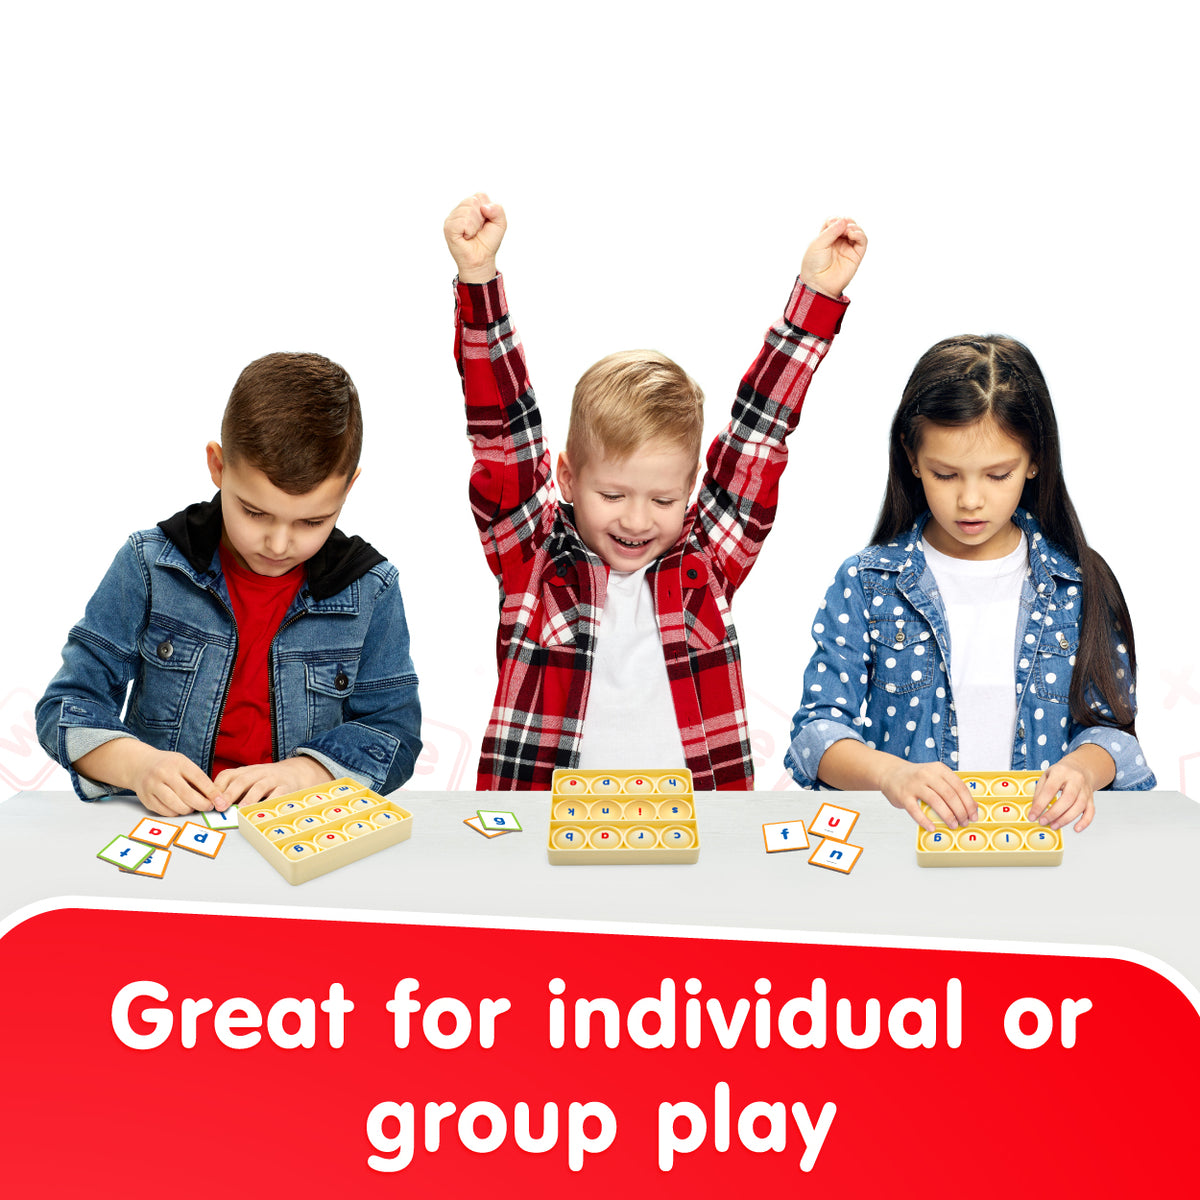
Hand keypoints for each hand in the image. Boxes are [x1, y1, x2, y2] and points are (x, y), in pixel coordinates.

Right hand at [74, 739, 221, 815]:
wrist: (140, 765)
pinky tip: (179, 808)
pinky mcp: (146, 798)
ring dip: (188, 810)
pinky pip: (165, 812)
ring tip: (193, 807)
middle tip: (208, 807)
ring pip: (176, 805)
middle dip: (201, 804)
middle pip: (187, 795)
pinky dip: (175, 813)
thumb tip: (215, 797)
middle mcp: (164, 773)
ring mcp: (152, 786)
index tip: (220, 800)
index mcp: (178, 763)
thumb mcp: (183, 763)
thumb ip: (197, 778)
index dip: (211, 792)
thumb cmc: (168, 765)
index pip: (199, 778)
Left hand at [213, 756, 332, 808]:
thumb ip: (234, 791)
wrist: (296, 772)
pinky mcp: (286, 787)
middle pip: (241, 780)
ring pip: (259, 786)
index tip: (209, 801)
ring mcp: (273, 779)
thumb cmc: (267, 781)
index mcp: (245, 771)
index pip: (227, 775)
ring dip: (249, 798)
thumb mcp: (250, 781)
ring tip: (241, 808)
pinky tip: (264, 810)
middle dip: (229, 794)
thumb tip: (214, 808)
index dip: (217, 787)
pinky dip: (270, 802)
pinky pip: (278, 794)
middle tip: (220, 806)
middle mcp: (257, 773)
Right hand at [444, 192, 506, 283]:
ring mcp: (452, 218)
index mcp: (470, 205)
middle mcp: (460, 210)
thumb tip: (484, 207)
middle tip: (478, 230)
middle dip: (481, 218)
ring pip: (468, 211)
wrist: (482, 259)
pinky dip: (469, 230)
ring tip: (472, 234)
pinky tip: (466, 237)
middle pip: (473, 201)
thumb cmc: (488, 241)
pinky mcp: (448, 227)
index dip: (487, 210)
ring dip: (475, 225)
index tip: (485, 222)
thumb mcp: (500, 223)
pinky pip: (462, 221)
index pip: (480, 196)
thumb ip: (498, 209)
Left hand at [800, 217, 866, 298]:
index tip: (831, 223)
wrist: (818, 283)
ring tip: (848, 231)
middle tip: (841, 227)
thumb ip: (831, 231)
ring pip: (857, 231)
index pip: (835, 222)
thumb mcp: (818, 244)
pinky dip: (860, 234)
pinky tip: (852, 234)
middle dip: (846, 222)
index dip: (835, 220)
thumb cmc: (813, 265)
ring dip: (854, 227)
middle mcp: (838, 242)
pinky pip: (863, 241)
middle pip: (847, 224)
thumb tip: (845, 221)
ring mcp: (848, 248)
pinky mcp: (856, 256)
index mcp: (826, 238)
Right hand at [878, 759, 978, 832]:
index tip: (973, 815)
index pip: (959, 786)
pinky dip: (925, 821)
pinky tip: (932, 828)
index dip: (969, 803)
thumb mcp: (935, 776)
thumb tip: (971, 806)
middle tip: (964, 822)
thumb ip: (952, 788)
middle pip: (950, 795)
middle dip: (960, 811)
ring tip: (953, 825)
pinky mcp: (903, 795)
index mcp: (938, 769)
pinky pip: (916, 810)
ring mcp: (914, 784)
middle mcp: (927, 774)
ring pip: (936, 801)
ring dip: (947, 816)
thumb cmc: (916, 778)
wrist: (890, 773)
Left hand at [1029, 748, 1112, 831]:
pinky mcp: (1091, 798)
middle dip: (1053, 813)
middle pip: (1067, 799)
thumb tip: (1035, 809)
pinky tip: (1076, 828)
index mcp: (1061, 772)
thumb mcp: (1046, 775)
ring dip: (1065, 819)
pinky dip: (1084, 822)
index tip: (1033, 815)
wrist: (1080, 767)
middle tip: (1043, 822)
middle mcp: (1076, 780)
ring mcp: (1085, 789)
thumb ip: (1039, 791)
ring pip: (1079, 806)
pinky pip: (1091, 811)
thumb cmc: (1061, 772)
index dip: (1040, 805)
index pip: (1050, 790)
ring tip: (1054, 825)